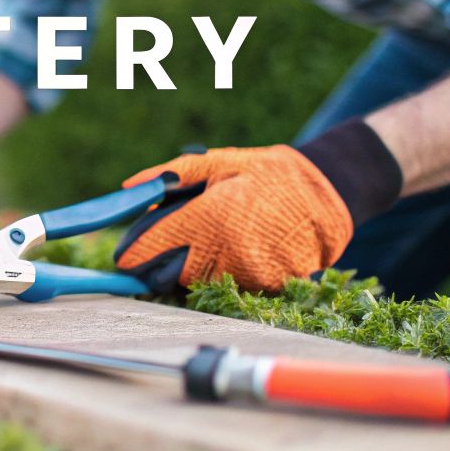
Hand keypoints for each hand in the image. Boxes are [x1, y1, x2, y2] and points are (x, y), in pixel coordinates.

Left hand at [112, 146, 353, 292]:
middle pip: (172, 274)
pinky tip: (237, 250)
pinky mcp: (271, 288)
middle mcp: (230, 251)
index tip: (121, 259)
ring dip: (194, 269)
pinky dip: (225, 275)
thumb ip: (171, 175)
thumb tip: (129, 187)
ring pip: (201, 284)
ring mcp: (252, 274)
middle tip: (162, 250)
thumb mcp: (218, 162)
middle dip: (160, 265)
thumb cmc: (266, 174)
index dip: (132, 255)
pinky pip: (232, 288)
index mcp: (212, 217)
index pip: (155, 248)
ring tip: (212, 240)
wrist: (328, 193)